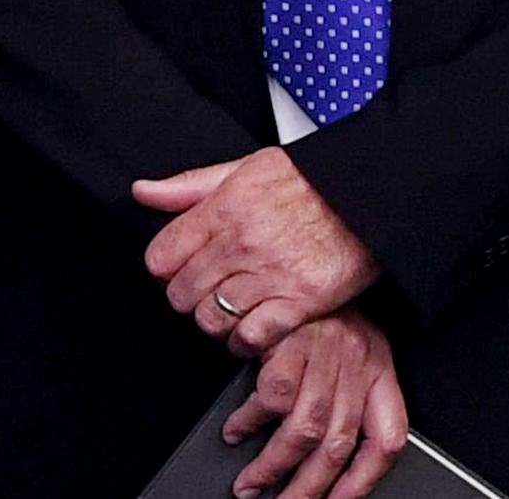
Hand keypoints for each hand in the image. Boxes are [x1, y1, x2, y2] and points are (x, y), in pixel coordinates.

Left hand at [133, 147, 380, 353]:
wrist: (367, 196)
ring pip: (212, 321)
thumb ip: (189, 186)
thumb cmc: (308, 180)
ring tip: (234, 308)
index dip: (166, 269)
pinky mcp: (298, 303)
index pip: (160, 257)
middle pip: (182, 295)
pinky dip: (246, 340)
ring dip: (217, 322)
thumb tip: (142, 192)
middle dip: (190, 297)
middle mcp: (240, 242)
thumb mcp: (244, 168)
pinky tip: (255, 325)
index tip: (182, 268)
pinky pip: (250, 338)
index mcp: (223, 207)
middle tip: (210, 290)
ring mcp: (269, 275)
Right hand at [223, 308, 407, 498]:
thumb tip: (321, 456)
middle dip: (307, 490)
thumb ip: (346, 393)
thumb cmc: (323, 306)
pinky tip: (238, 430)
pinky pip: (271, 397)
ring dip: (273, 467)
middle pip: (337, 445)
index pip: (387, 437)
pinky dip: (250, 422)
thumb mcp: (350, 345)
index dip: (365, 479)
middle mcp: (358, 363)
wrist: (306, 245)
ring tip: (252, 483)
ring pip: (303, 431)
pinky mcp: (292, 340)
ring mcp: (325, 352)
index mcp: (380, 367)